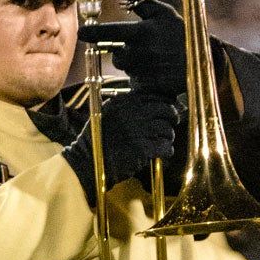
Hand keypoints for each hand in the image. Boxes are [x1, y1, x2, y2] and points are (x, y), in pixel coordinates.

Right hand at [62, 91, 177, 204]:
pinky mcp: (142, 149)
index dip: (165, 103)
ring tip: (162, 142)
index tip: (167, 110)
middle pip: (164, 109)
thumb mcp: (107, 115)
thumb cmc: (99, 141)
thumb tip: (157, 103)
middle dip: (172, 117)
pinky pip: (165, 146)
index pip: (153, 96)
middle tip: (171, 124)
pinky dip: (167, 150)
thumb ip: (128, 107)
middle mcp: (130, 113)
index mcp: (121, 102)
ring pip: (167, 128)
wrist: (88, 164)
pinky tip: (162, 153)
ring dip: (168, 136)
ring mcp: (137, 131)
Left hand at [76, 0, 185, 96]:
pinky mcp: (149, 88)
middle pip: (117, 57)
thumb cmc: (182, 34)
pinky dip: (141, 79)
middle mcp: (140, 53)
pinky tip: (154, 73)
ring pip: (126, 70)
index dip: (93, 33)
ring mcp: (144, 72)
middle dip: (123, 53)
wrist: (203, 62)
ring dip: (132, 65)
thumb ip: (144, 4)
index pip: (109, 32)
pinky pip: (135, 84)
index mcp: (142, 33)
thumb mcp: (165, 14)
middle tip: (140, 50)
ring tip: (151, 60)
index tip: (81, 33)